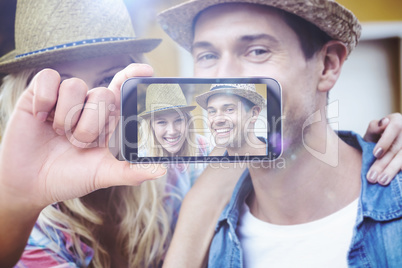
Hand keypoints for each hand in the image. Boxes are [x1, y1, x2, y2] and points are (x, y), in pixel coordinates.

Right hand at [0, 64, 165, 210]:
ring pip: (76, 86)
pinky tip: (42, 118)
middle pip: (103, 94)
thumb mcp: (104, 174)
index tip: (146, 72)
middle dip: (91, 125)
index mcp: (109, 118)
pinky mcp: (40, 95)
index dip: (134, 76)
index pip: (124, 88)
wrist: (32, 184)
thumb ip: (131, 171)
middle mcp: (89, 105)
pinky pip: (49, 79)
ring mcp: (65, 99)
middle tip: (78, 144)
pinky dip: (46, 100)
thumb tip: (160, 170)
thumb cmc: (71, 177)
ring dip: (67, 118)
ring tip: (58, 135)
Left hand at [364, 113, 401, 184]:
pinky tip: (395, 180)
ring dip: (392, 171)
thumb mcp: (372, 132)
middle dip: (383, 163)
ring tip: (381, 181)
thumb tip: (383, 122)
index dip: (385, 141)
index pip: (395, 127)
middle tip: (372, 177)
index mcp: (397, 120)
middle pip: (397, 148)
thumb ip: (375, 127)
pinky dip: (401, 172)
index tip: (375, 154)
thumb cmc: (376, 138)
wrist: (382, 146)